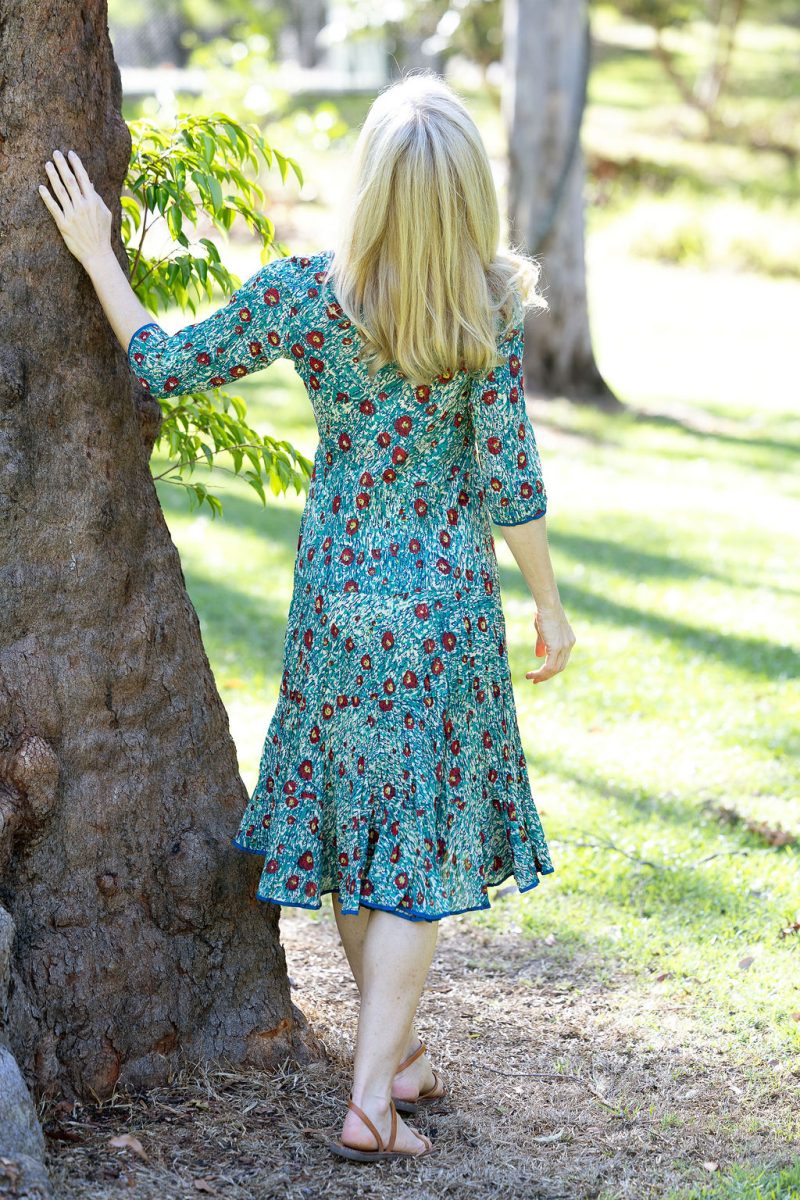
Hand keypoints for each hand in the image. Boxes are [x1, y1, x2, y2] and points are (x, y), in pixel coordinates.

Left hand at [38, 149, 112, 267]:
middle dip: (62, 165)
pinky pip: (53, 208)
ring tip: (47, 165)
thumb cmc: (102, 233)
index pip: (83, 178)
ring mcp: (72, 215)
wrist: (98, 254)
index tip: (70, 153)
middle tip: (55, 153)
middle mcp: (82, 206)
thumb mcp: (105, 214)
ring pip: (60, 192)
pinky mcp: (64, 225)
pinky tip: (41, 187)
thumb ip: (97, 197)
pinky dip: (47, 197)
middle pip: (70, 181)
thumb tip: (89, 182)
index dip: (76, 164)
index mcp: (93, 202)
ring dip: (53, 176)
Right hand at [527, 604, 575, 683]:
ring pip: (554, 669)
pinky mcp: (556, 647)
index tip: (540, 673)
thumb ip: (543, 644)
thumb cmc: (543, 613)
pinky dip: (540, 673)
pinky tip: (532, 674)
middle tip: (535, 680)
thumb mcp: (543, 631)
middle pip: (560, 667)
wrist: (547, 605)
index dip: (552, 668)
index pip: (562, 659)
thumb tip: (539, 656)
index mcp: (568, 640)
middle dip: (547, 676)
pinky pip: (549, 667)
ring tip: (530, 678)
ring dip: (542, 676)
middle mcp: (569, 645)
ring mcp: (564, 647)